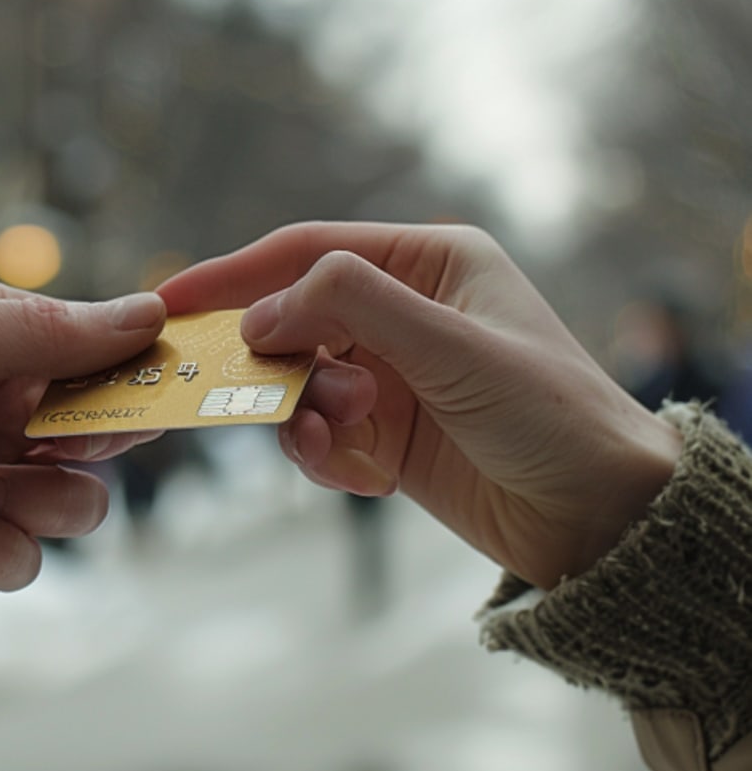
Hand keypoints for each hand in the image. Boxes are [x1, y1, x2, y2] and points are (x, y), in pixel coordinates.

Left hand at [0, 277, 165, 601]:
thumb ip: (49, 331)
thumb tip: (151, 311)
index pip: (92, 361)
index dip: (129, 376)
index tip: (155, 388)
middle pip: (96, 437)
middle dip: (97, 442)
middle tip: (67, 440)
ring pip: (73, 504)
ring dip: (51, 501)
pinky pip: (20, 559)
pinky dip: (0, 551)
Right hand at [157, 222, 681, 588]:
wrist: (600, 518)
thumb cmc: (550, 415)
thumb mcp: (452, 348)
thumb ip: (352, 308)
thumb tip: (261, 315)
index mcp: (430, 262)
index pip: (309, 251)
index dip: (234, 273)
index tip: (170, 300)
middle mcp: (404, 312)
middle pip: (294, 320)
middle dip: (280, 365)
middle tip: (275, 400)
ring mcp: (392, 375)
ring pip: (299, 385)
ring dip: (307, 418)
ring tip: (350, 444)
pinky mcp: (386, 433)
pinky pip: (320, 435)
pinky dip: (327, 457)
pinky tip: (366, 479)